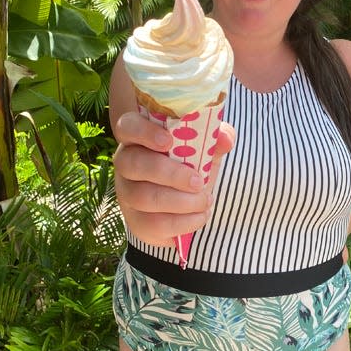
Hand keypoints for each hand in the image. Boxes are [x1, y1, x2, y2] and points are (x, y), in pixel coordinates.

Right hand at [113, 110, 235, 246]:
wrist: (186, 202)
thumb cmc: (189, 165)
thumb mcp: (203, 148)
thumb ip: (215, 138)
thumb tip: (225, 139)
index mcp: (137, 137)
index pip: (127, 126)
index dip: (143, 132)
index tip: (168, 141)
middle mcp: (125, 163)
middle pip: (133, 164)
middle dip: (169, 174)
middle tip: (198, 182)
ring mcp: (126, 193)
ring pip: (142, 197)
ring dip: (179, 201)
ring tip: (205, 201)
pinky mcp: (135, 220)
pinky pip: (152, 224)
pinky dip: (182, 222)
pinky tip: (200, 216)